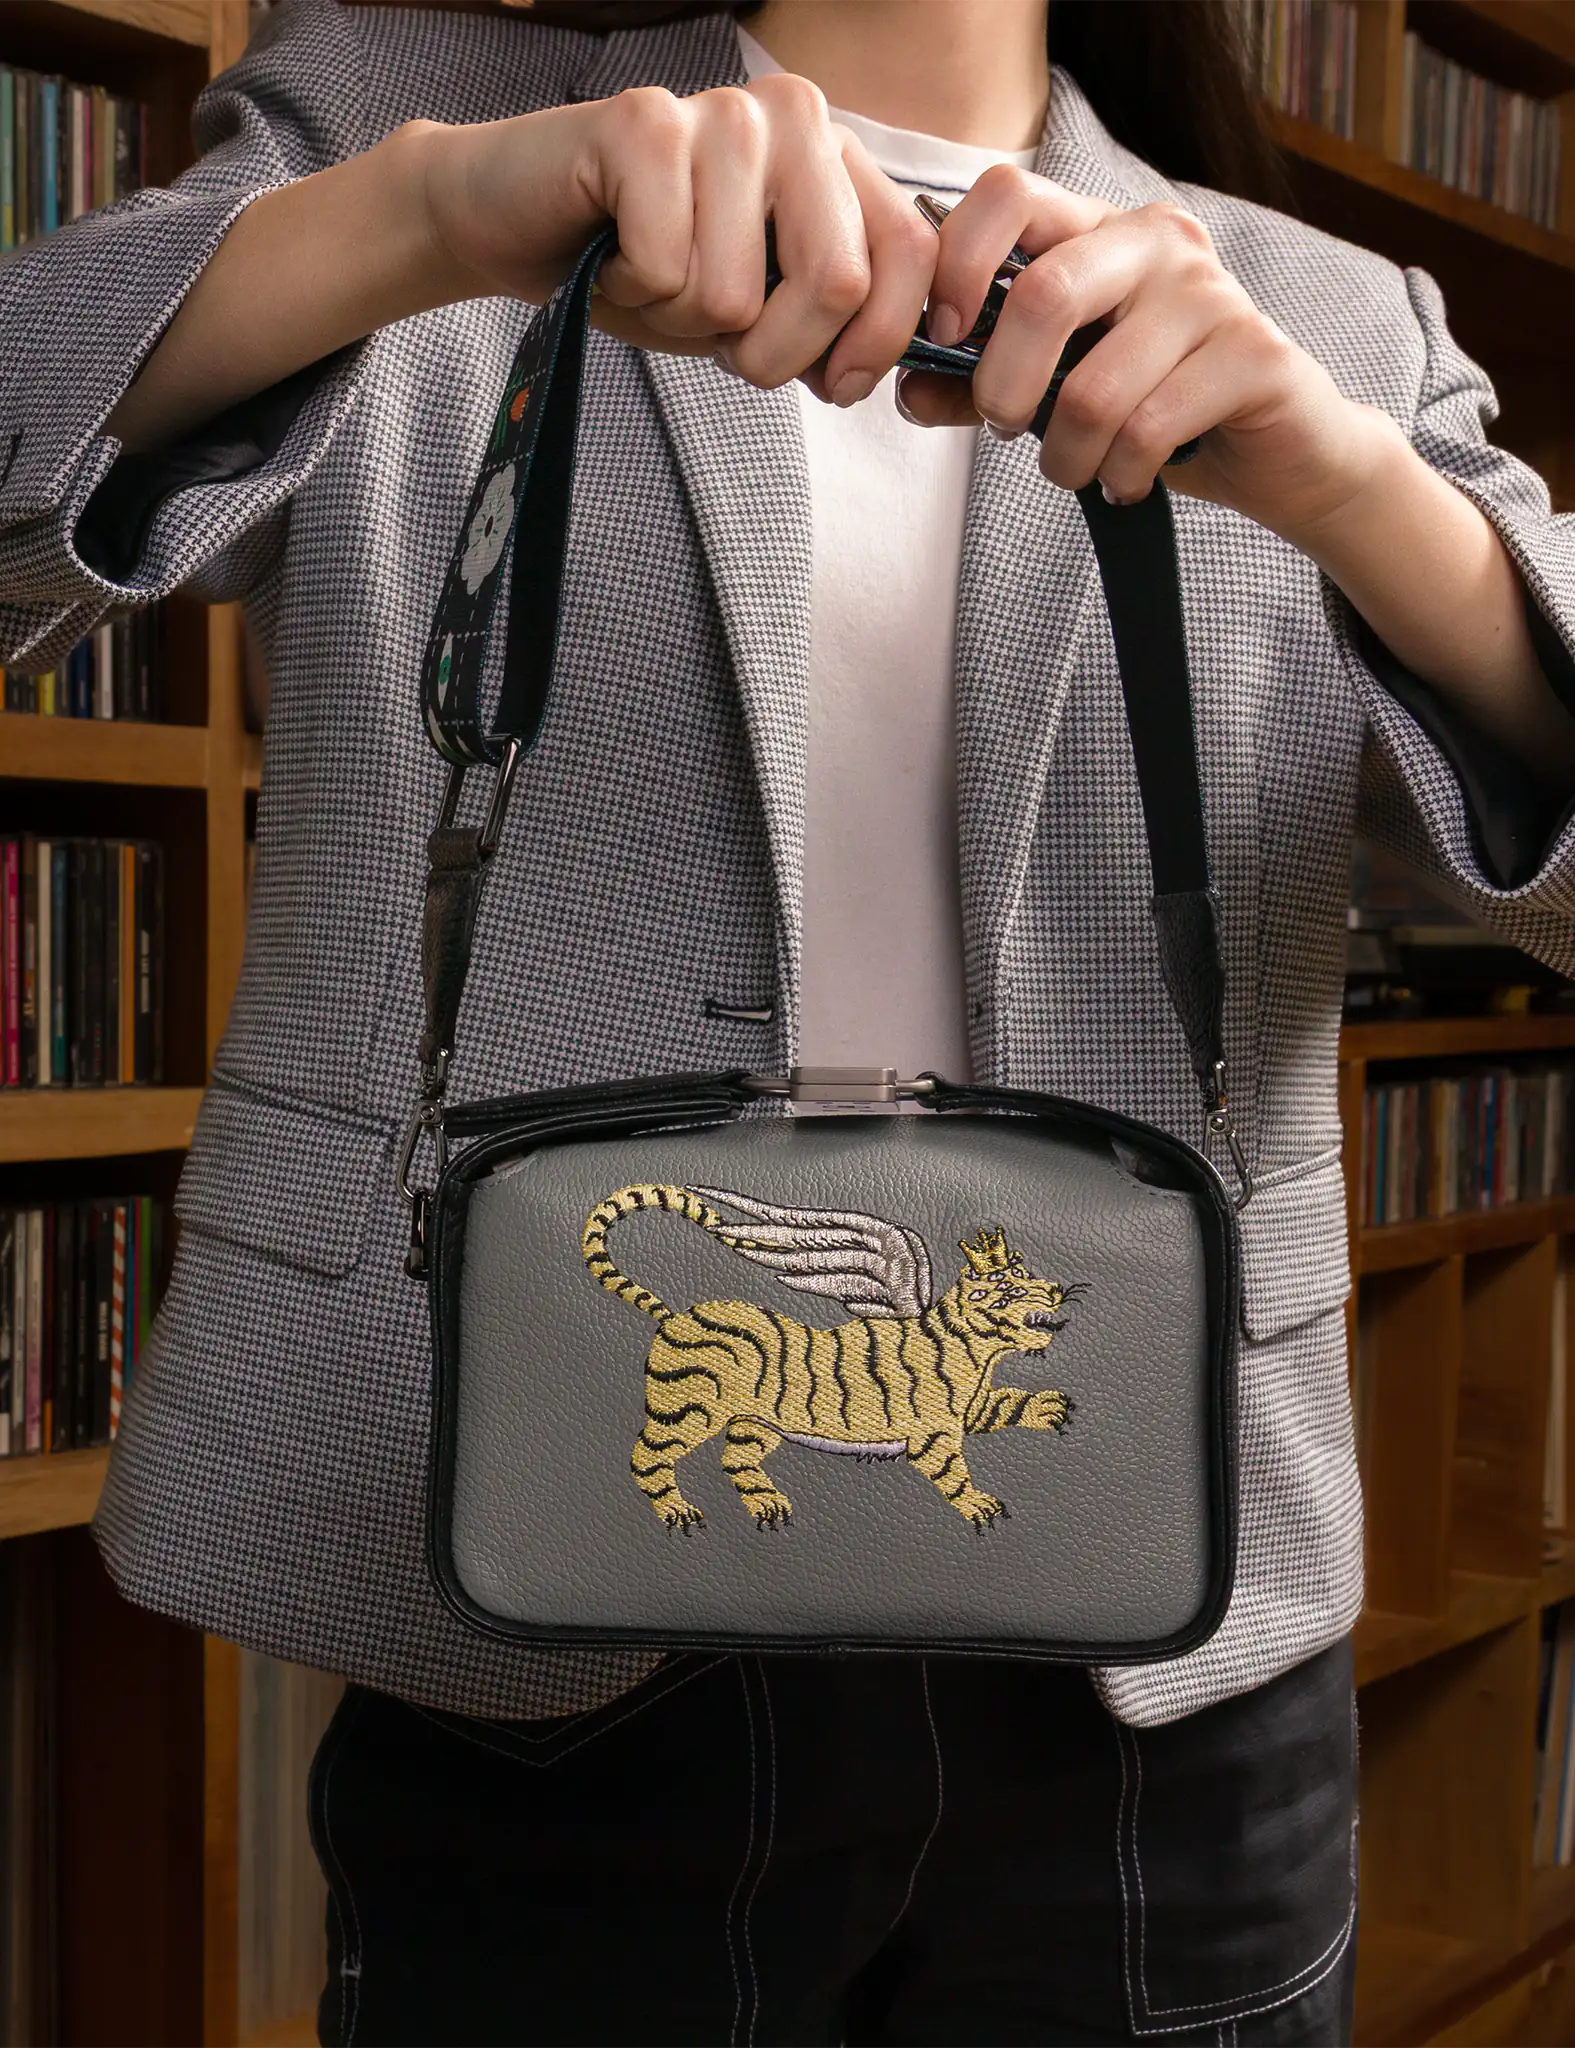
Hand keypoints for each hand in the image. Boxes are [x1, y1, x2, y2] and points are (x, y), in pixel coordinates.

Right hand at [414, 78, 936, 399]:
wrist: (517, 224)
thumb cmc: (643, 267)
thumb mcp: (756, 311)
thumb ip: (826, 326)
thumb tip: (862, 373)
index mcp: (836, 157)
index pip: (909, 255)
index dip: (879, 344)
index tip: (837, 386)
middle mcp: (793, 116)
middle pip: (836, 283)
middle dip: (774, 354)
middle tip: (723, 341)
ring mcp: (721, 112)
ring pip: (737, 293)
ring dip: (684, 321)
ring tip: (654, 277)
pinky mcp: (643, 123)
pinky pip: (668, 269)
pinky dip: (633, 292)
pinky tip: (614, 255)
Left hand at [894, 165, 1395, 546]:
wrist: (1284, 454)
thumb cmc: (1159, 412)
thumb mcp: (1055, 393)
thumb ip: (979, 385)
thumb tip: (906, 387)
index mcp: (1100, 229)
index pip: (1007, 194)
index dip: (953, 265)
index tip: (939, 340)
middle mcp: (1157, 241)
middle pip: (1043, 294)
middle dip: (1002, 386)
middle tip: (1006, 428)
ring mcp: (1211, 293)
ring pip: (1093, 388)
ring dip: (1066, 457)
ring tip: (1078, 471)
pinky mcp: (1253, 354)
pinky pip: (1148, 429)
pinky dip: (1120, 475)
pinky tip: (1127, 482)